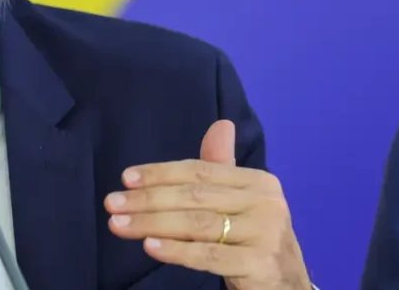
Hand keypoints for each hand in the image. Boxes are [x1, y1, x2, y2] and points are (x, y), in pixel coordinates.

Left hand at [105, 120, 311, 289]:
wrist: (286, 286)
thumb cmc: (253, 239)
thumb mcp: (237, 202)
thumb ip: (220, 168)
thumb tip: (221, 124)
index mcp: (258, 182)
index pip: (200, 171)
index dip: (160, 173)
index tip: (125, 179)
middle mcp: (266, 203)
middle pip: (194, 196)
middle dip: (148, 199)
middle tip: (111, 204)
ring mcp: (266, 234)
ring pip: (197, 224)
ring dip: (152, 223)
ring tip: (119, 225)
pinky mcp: (260, 264)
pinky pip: (209, 256)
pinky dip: (176, 250)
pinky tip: (150, 246)